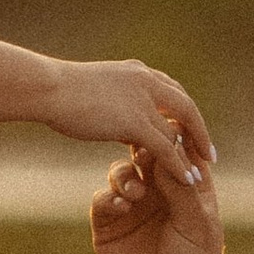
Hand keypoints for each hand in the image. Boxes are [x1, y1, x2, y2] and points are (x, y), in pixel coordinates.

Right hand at [42, 58, 214, 179]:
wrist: (46, 88)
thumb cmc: (56, 89)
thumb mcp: (91, 89)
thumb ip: (112, 100)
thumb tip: (118, 117)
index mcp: (136, 72)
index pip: (171, 92)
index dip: (181, 113)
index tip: (188, 131)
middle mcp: (146, 82)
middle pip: (185, 107)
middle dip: (198, 131)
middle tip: (207, 153)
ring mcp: (143, 101)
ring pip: (177, 131)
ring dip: (191, 153)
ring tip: (199, 175)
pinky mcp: (136, 122)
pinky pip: (166, 148)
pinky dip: (179, 165)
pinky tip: (187, 180)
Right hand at [91, 146, 227, 253]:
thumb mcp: (196, 225)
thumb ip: (179, 187)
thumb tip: (164, 148)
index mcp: (189, 190)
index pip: (179, 152)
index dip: (173, 139)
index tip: (166, 131)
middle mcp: (160, 195)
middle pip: (145, 156)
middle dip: (143, 150)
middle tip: (143, 152)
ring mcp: (133, 209)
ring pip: (121, 173)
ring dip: (125, 175)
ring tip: (135, 192)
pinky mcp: (109, 227)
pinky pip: (102, 200)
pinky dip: (108, 196)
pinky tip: (121, 206)